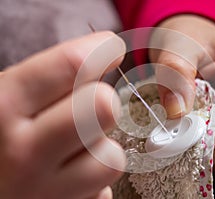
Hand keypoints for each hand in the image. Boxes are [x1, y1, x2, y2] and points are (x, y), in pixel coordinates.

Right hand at [0, 32, 125, 198]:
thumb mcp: (7, 100)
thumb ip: (51, 79)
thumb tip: (103, 55)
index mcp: (3, 108)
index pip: (72, 65)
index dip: (102, 48)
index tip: (110, 48)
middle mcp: (24, 153)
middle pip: (103, 107)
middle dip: (104, 101)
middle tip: (92, 104)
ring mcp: (46, 193)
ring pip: (112, 157)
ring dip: (100, 149)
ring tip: (73, 151)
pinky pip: (103, 190)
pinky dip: (93, 179)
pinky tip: (68, 176)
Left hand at [150, 15, 214, 165]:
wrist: (185, 40)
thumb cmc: (189, 38)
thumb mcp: (180, 47)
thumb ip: (178, 75)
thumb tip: (176, 114)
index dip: (214, 133)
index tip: (181, 137)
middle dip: (208, 148)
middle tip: (173, 143)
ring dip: (201, 153)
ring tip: (173, 140)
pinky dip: (198, 152)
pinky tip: (179, 140)